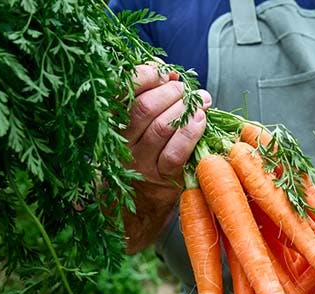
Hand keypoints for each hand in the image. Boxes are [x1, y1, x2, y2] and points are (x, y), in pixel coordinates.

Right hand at [121, 62, 211, 252]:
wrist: (138, 200)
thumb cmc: (143, 150)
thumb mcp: (137, 122)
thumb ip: (149, 94)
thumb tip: (171, 74)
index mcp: (112, 122)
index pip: (121, 92)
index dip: (144, 76)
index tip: (162, 72)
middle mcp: (122, 142)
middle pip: (144, 108)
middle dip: (170, 92)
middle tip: (185, 90)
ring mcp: (141, 162)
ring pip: (162, 128)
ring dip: (185, 109)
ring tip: (199, 101)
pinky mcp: (162, 177)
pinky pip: (176, 153)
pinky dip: (192, 133)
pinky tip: (201, 121)